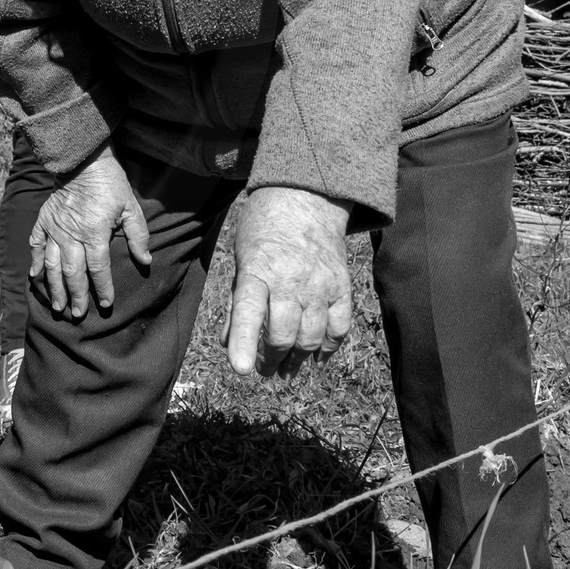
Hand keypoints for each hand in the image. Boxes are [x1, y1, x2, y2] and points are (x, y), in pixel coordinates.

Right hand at [29, 143, 150, 318]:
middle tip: (79, 315)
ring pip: (52, 265)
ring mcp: (54, 228)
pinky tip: (36, 277)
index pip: (99, 269)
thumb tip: (146, 261)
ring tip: (58, 305)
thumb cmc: (110, 184)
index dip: (103, 289)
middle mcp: (71, 234)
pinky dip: (36, 262)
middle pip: (73, 273)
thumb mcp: (131, 207)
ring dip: (55, 287)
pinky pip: (36, 245)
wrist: (82, 160)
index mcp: (94, 232)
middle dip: (77, 296)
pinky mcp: (44, 220)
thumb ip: (138, 235)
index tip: (106, 304)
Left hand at [224, 186, 353, 376]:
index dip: (244, 341)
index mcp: (258, 269)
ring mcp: (320, 285)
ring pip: (311, 338)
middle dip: (270, 359)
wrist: (306, 199)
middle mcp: (290, 279)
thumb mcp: (240, 258)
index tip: (242, 369)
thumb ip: (236, 300)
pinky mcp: (342, 287)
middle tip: (263, 370)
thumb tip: (227, 341)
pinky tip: (317, 358)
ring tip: (286, 369)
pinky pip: (339, 328)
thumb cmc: (264, 230)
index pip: (248, 311)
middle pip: (282, 334)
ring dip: (297, 360)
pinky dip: (328, 348)